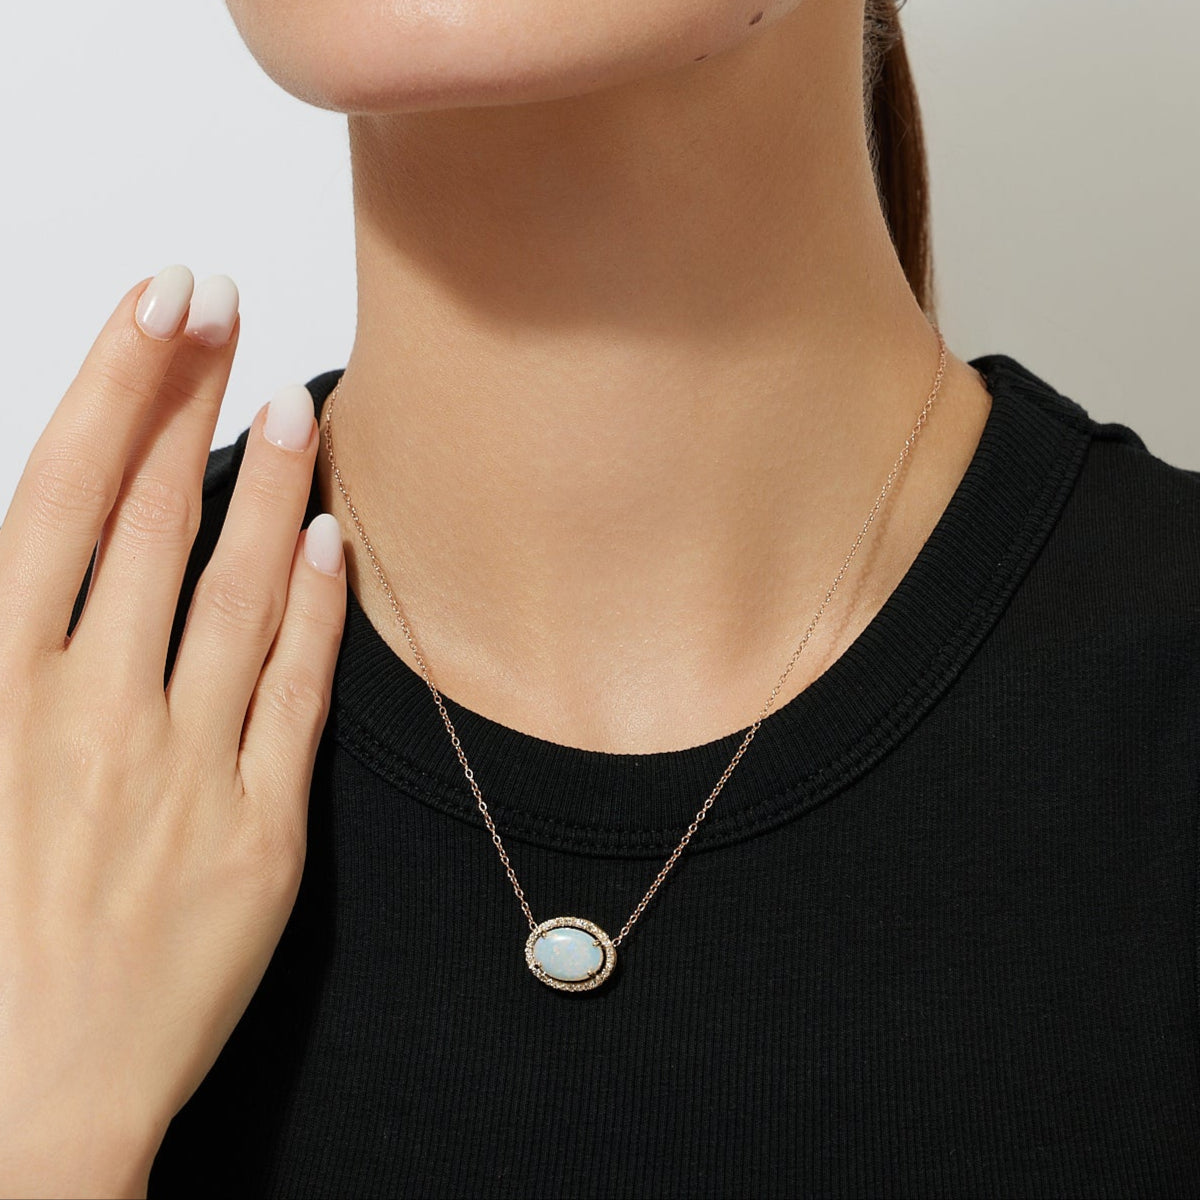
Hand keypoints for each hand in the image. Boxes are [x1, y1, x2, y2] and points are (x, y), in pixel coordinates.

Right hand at [0, 266, 345, 1197]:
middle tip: (229, 306)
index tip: (159, 303)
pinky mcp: (257, 835)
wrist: (15, 1122)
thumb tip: (26, 554)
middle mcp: (87, 713)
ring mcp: (182, 771)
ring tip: (294, 404)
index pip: (59, 495)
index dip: (115, 385)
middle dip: (188, 396)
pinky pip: (297, 696)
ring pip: (237, 590)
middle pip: (147, 516)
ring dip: (269, 485)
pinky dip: (319, 612)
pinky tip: (337, 545)